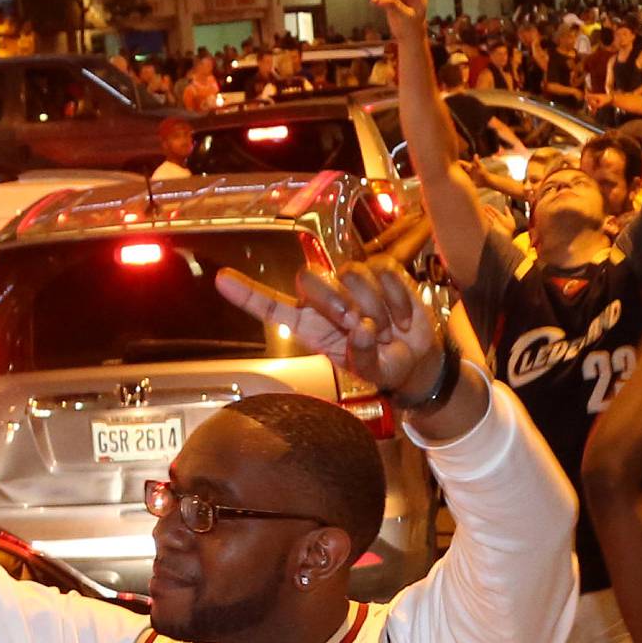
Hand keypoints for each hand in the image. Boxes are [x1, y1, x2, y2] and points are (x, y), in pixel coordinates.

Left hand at [217, 258, 443, 396]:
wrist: (418, 360)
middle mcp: (326, 299)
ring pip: (351, 274)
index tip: (223, 281)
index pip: (272, 306)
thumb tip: (363, 329)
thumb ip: (364, 357)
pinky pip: (384, 270)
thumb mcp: (374, 373)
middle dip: (337, 302)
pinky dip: (398, 298)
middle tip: (362, 326)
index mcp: (311, 325)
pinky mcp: (381, 269)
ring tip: (388, 330)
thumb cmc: (385, 365)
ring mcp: (352, 281)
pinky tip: (403, 318)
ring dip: (375, 306)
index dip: (248, 294)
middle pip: (310, 279)